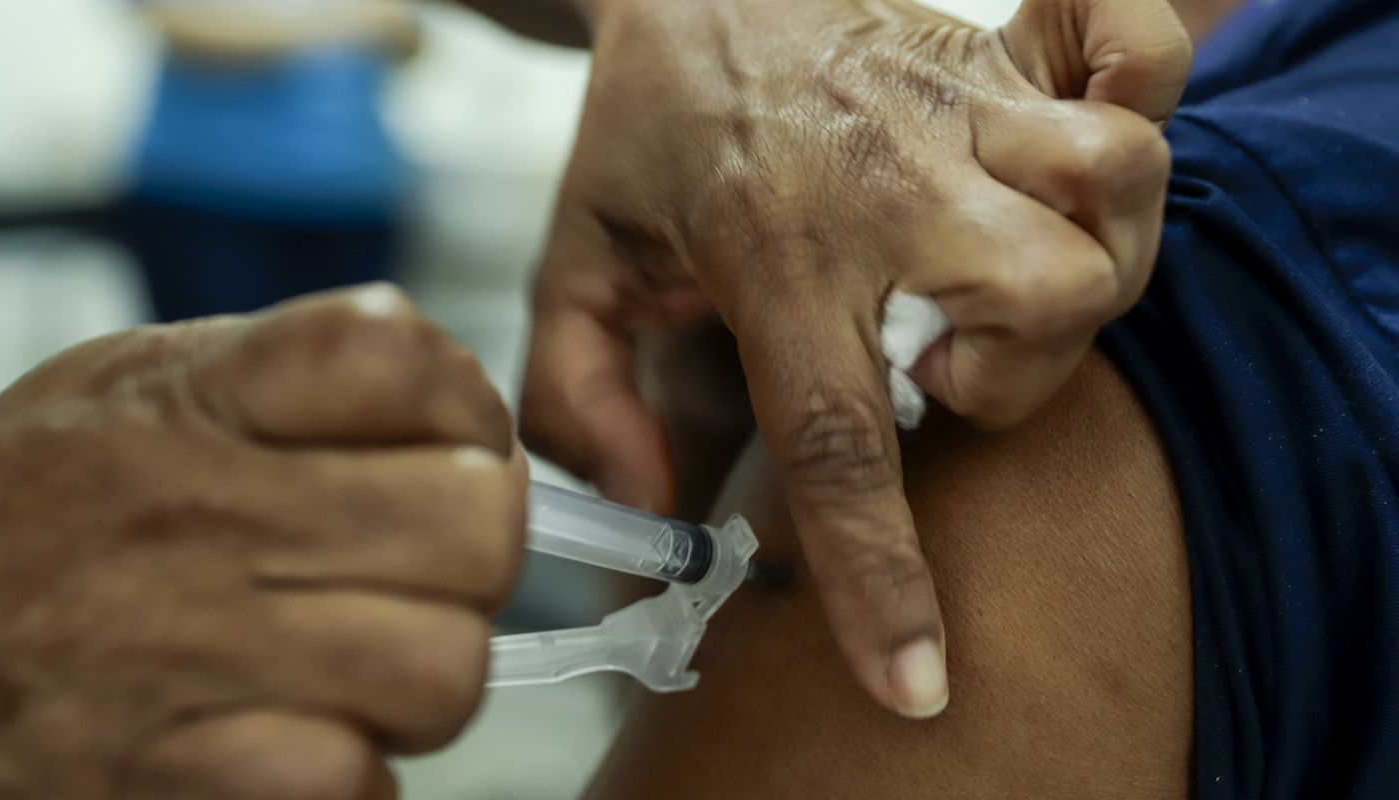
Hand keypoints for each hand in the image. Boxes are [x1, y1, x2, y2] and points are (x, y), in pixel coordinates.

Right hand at [0, 285, 524, 798]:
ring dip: (421, 680)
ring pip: (445, 667)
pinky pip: (358, 783)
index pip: (406, 355)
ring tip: (353, 676)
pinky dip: (350, 780)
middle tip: (414, 580)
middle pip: (475, 523)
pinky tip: (293, 754)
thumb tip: (439, 401)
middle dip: (471, 559)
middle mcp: (193, 514)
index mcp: (183, 401)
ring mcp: (185, 655)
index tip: (448, 452)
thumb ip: (265, 378)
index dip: (466, 409)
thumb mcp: (99, 398)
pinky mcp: (176, 785)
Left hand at [520, 0, 1189, 716]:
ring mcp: (957, 104)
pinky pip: (1135, 52)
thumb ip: (575, 395)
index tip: (918, 679)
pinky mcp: (1001, 51)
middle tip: (935, 358)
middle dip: (1015, 377)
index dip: (882, 576)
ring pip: (1113, 194)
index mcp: (770, 251)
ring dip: (1086, 265)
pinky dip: (1143, 96)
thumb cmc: (642, 133)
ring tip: (994, 277)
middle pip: (1044, 304)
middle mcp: (884, 178)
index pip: (840, 440)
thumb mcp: (573, 267)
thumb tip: (644, 498)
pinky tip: (1078, 149)